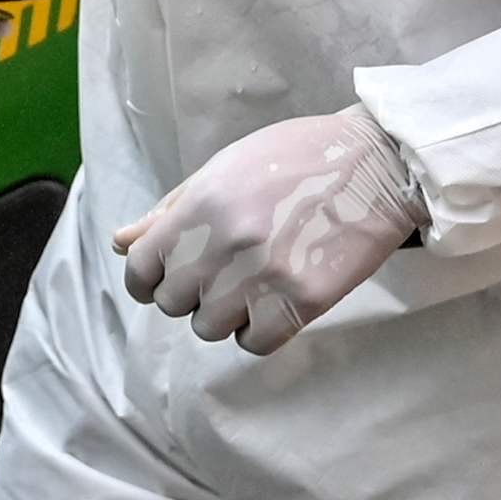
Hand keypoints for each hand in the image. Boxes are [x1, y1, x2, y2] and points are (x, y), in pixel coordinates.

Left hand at [111, 107, 424, 354]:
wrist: (379, 162)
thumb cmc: (298, 157)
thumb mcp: (225, 169)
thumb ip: (171, 210)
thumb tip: (122, 243)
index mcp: (202, 205)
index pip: (141, 267)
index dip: (147, 279)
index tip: (166, 278)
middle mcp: (226, 242)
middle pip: (173, 302)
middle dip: (190, 293)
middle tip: (222, 273)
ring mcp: (264, 274)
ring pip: (210, 327)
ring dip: (225, 314)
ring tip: (251, 286)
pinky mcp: (304, 300)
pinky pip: (254, 342)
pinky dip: (259, 330)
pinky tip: (274, 303)